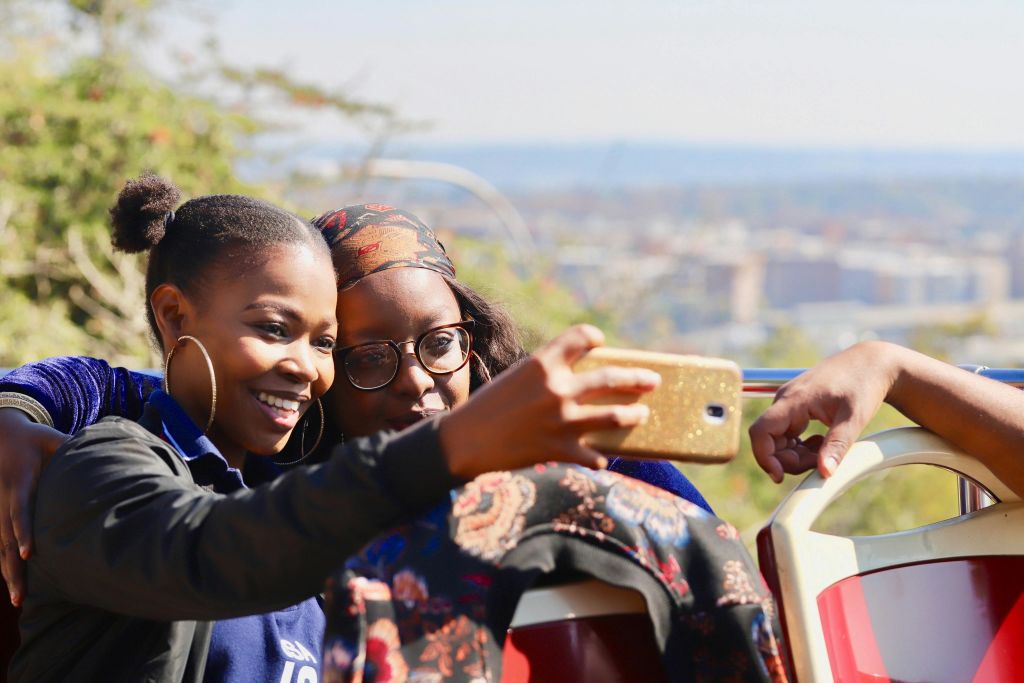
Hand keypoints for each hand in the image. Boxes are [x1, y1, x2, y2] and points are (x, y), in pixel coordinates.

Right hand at [0, 408, 66, 605]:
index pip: (20, 510)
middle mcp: (5, 499)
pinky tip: (14, 586)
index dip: (22, 531)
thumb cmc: (36, 439)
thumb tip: (105, 453)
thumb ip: (73, 448)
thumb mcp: (53, 439)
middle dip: (13, 566)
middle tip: (22, 595)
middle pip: (5, 538)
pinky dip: (4, 564)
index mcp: (19, 481)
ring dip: (8, 573)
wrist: (2, 434)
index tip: (28, 552)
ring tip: (19, 600)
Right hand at [440, 324, 659, 478]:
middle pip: (611, 377)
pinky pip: (594, 455)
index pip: (581, 337)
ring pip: (614, 416)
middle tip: (653, 381)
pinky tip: (601, 459)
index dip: (593, 337)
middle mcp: (557, 388)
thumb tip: (576, 382)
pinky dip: (600, 458)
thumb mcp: (515, 380)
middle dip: (637, 378)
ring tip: (641, 414)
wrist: (464, 442)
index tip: (599, 341)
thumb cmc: (487, 408)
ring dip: (633, 415)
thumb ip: (545, 377)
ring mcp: (561, 420)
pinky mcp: (559, 449)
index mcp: (542, 364)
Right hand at [749, 341, 898, 482]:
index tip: (780, 477)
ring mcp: (789, 404)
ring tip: (824, 453)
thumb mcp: (854, 418)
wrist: (871, 363)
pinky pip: (787, 434)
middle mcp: (785, 401)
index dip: (764, 457)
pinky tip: (821, 443)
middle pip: (769, 441)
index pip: (761, 431)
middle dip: (789, 460)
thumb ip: (837, 445)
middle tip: (820, 464)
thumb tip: (824, 473)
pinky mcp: (796, 407)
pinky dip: (800, 446)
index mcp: (793, 400)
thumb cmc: (863, 385)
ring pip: (778, 439)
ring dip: (796, 455)